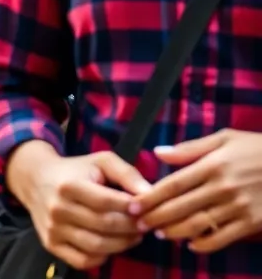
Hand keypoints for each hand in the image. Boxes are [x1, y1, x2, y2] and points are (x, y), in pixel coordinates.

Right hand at [7, 140, 149, 270]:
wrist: (35, 180)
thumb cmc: (75, 170)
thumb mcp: (100, 162)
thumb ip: (127, 173)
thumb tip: (149, 194)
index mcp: (68, 185)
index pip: (105, 202)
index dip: (129, 208)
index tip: (144, 208)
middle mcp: (57, 208)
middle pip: (104, 225)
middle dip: (131, 227)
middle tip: (144, 225)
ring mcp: (53, 228)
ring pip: (96, 246)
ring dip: (122, 244)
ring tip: (133, 236)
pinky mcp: (50, 244)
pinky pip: (83, 260)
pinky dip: (102, 257)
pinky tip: (111, 245)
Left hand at [134, 130, 261, 251]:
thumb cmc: (258, 148)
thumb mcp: (225, 139)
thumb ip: (190, 148)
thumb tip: (158, 152)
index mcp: (212, 165)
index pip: (173, 185)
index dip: (151, 197)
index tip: (133, 205)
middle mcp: (223, 188)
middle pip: (180, 207)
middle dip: (156, 218)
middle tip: (138, 223)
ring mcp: (238, 207)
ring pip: (198, 224)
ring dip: (174, 232)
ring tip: (159, 234)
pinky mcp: (252, 223)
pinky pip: (223, 238)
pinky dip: (204, 244)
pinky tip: (191, 244)